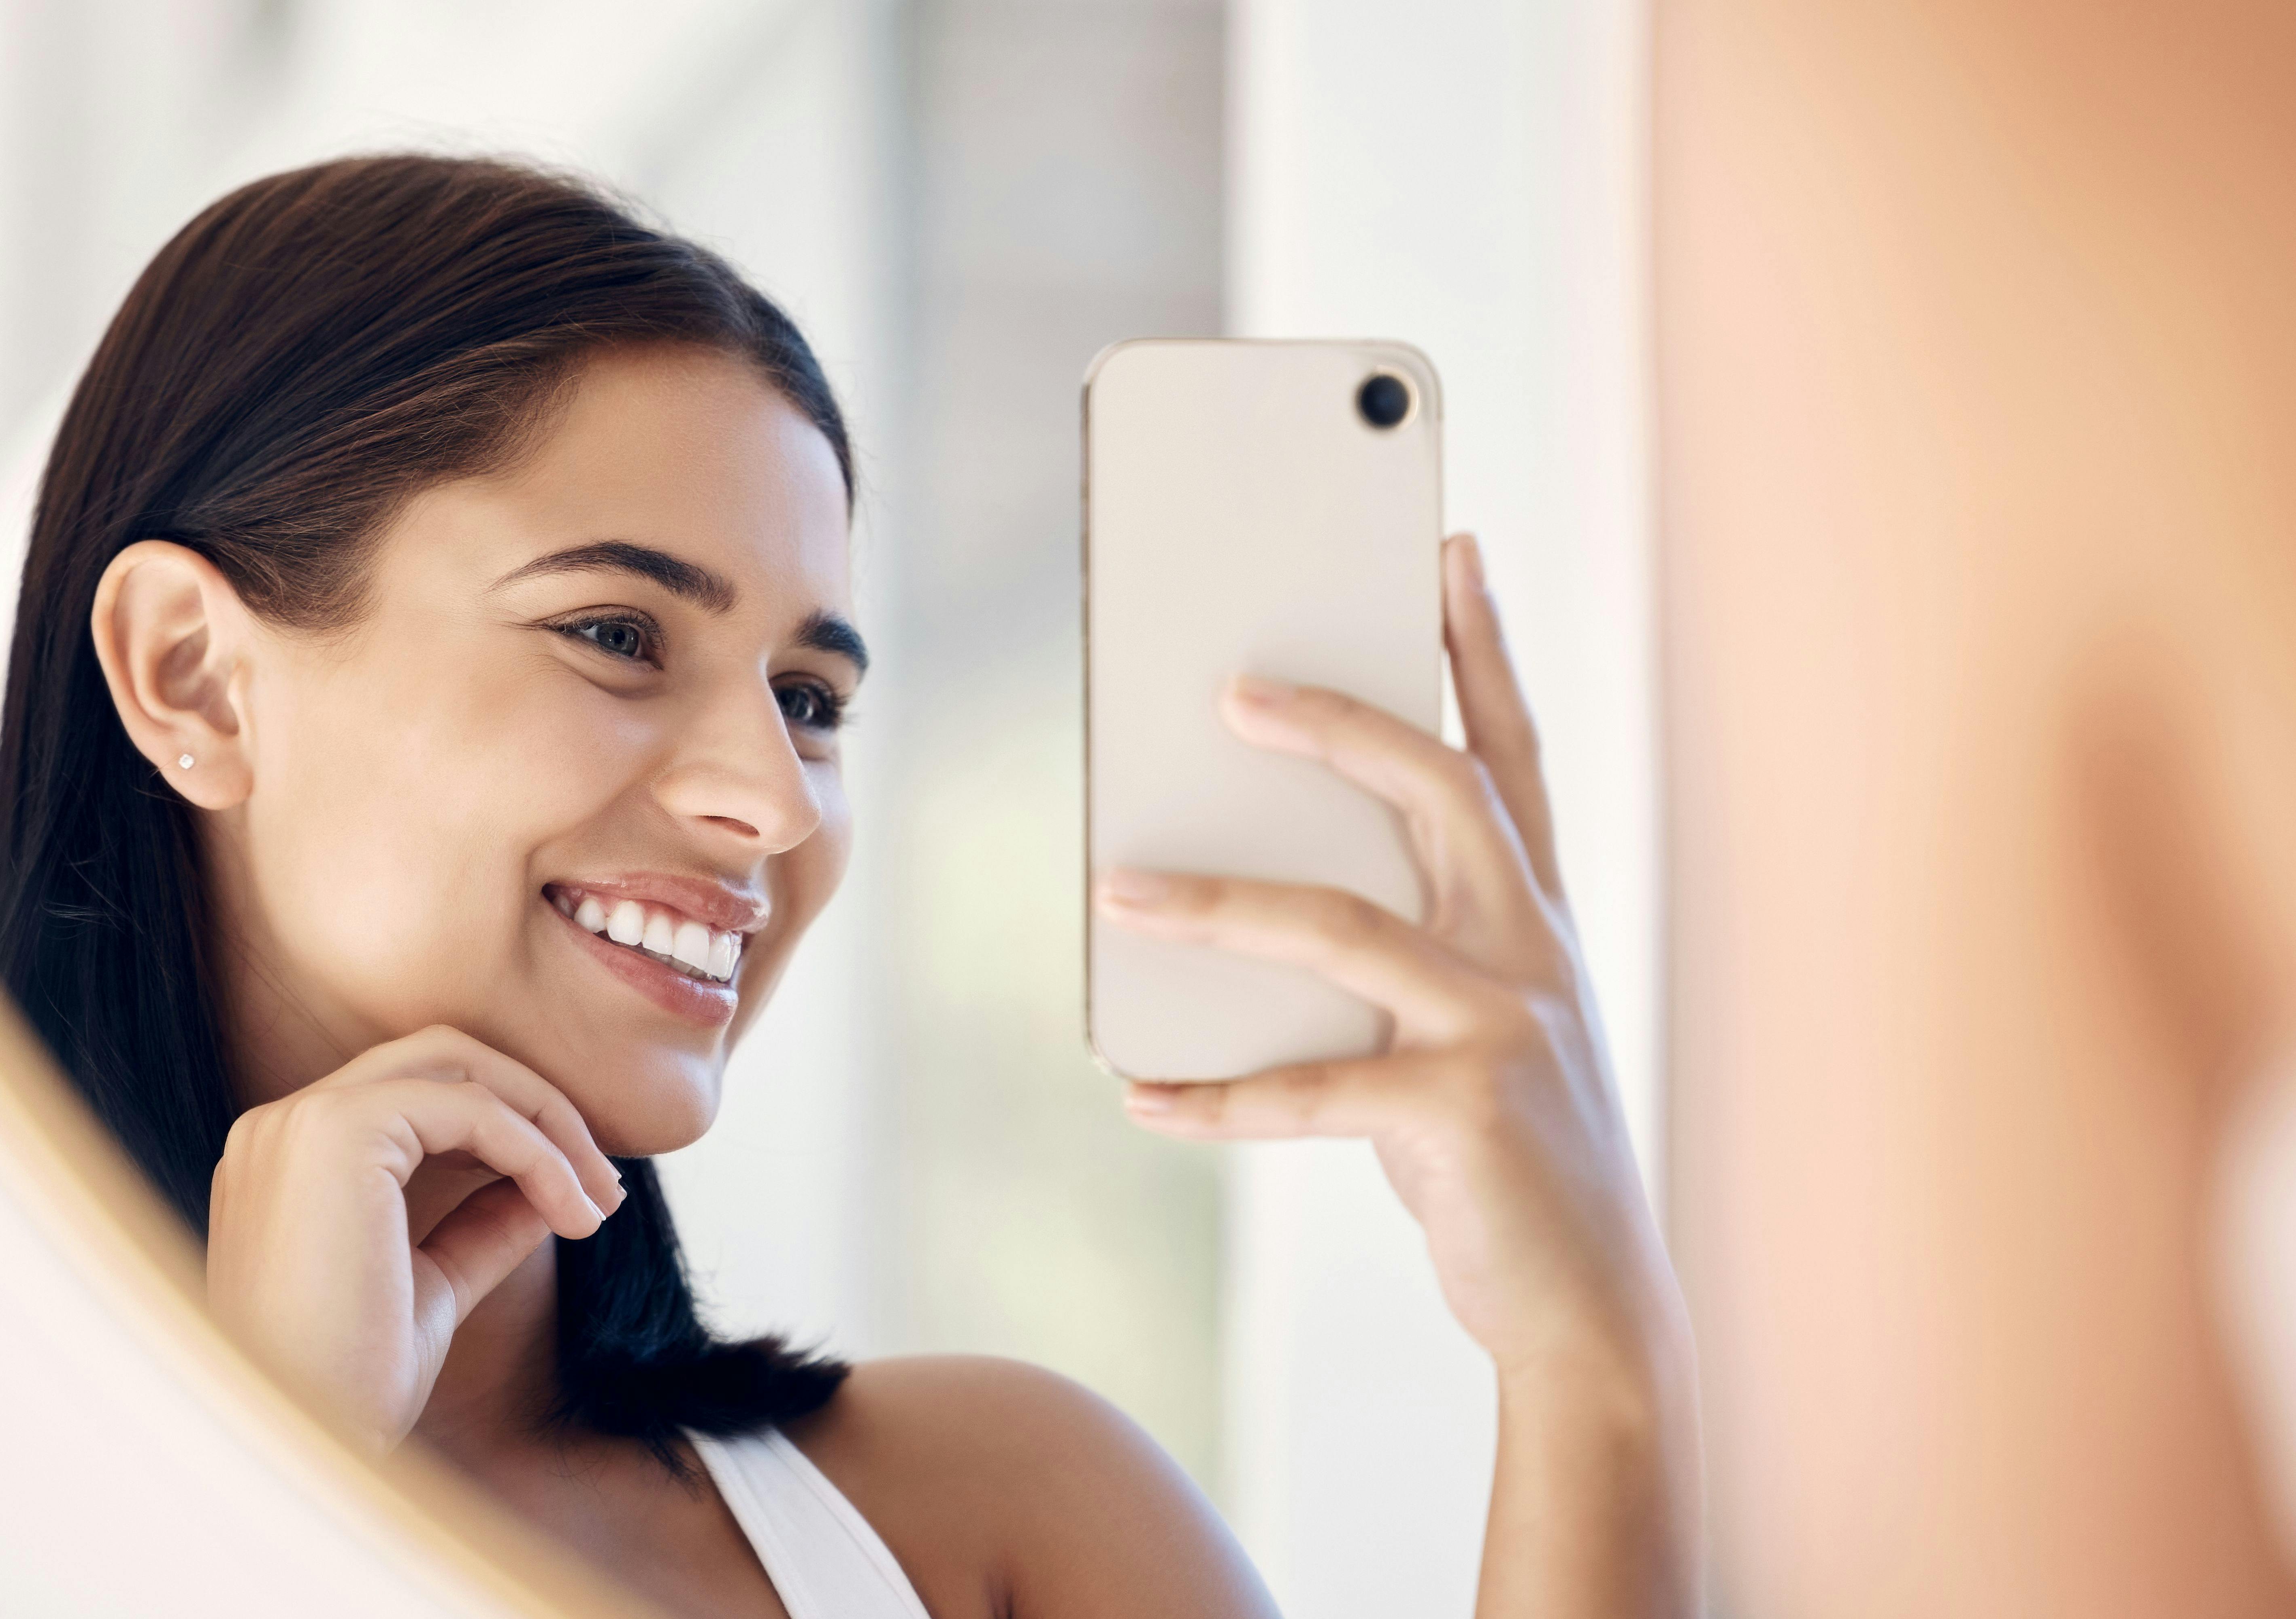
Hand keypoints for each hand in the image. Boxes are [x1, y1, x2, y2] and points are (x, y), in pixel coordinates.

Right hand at [204, 1025, 627, 1454]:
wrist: (307, 1451)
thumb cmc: (352, 1390)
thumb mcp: (432, 1287)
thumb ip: (480, 1224)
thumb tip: (549, 1187)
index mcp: (287, 1161)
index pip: (413, 1095)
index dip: (507, 1126)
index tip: (577, 1192)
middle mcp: (280, 1127)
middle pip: (437, 1058)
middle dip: (533, 1105)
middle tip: (602, 1181)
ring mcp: (300, 1122)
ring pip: (458, 1069)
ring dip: (547, 1124)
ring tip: (599, 1199)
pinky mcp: (336, 1132)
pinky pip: (472, 1111)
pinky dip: (538, 1153)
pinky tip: (573, 1213)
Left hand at [1095, 534, 1681, 1382]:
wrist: (1593, 1306)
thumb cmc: (1510, 1152)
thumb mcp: (1469, 1029)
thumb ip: (1397, 954)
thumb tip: (1258, 901)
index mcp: (1533, 920)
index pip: (1508, 756)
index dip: (1481, 649)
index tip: (1451, 551)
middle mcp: (1530, 951)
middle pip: (1439, 791)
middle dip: (1344, 721)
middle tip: (1236, 684)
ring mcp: (1503, 1026)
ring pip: (1344, 927)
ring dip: (1219, 903)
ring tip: (1118, 886)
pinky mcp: (1462, 1111)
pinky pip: (1311, 1089)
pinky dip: (1218, 1095)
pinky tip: (1143, 1095)